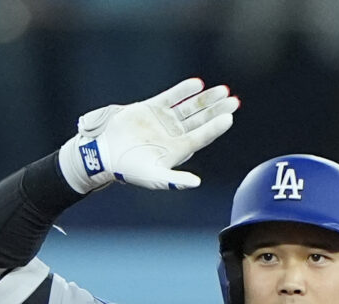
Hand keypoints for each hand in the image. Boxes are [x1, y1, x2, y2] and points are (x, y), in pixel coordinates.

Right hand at [60, 77, 238, 191]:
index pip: (202, 136)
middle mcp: (174, 134)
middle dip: (217, 110)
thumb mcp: (153, 177)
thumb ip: (175, 180)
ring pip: (190, 107)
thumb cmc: (129, 170)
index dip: (215, 127)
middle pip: (201, 120)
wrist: (105, 153)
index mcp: (178, 150)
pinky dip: (183, 90)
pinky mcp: (151, 108)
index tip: (229, 117)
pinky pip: (171, 97)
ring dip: (205, 99)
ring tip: (222, 90)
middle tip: (233, 101)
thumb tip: (196, 183)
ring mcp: (164, 120)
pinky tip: (197, 84)